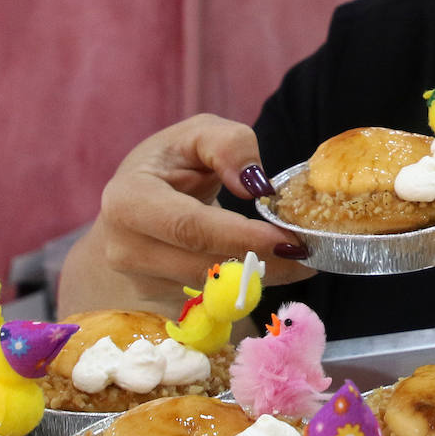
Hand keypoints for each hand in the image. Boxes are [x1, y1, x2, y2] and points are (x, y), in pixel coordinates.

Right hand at [58, 114, 312, 315]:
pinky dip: (247, 286)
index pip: (189, 226)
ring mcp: (138, 281)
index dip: (240, 237)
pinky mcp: (157, 301)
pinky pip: (210, 301)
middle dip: (262, 263)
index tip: (287, 239)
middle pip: (201, 266)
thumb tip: (256, 186)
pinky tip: (273, 268)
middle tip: (309, 253)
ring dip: (261, 278)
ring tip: (301, 259)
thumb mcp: (200, 134)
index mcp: (128, 200)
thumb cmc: (172, 161)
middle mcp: (125, 247)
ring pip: (210, 291)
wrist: (137, 200)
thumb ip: (230, 145)